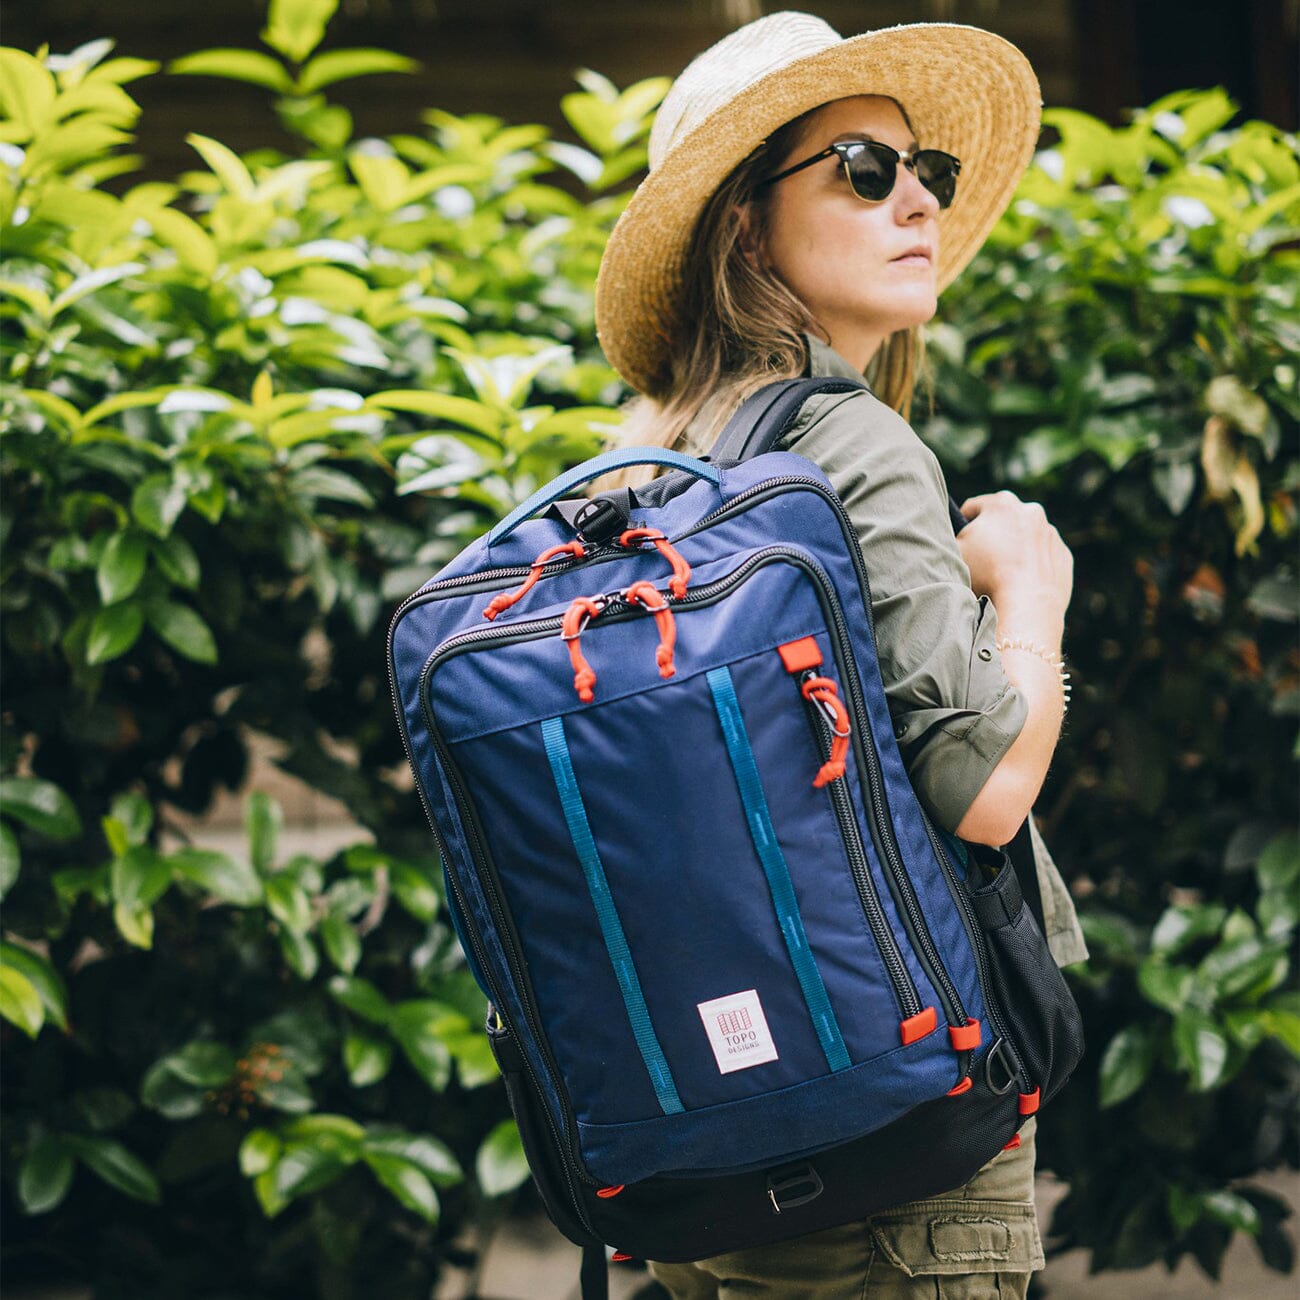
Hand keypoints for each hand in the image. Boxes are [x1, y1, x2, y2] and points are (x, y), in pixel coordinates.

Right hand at [956, 490, 1073, 628]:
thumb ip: (953, 535)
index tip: (961, 542)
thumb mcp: (955, 551)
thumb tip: (958, 535)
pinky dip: (1033, 566)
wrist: (1025, 605)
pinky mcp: (1063, 556)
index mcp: (1002, 503)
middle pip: (1004, 521)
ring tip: (1002, 575)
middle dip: (993, 536)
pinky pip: (1044, 557)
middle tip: (981, 561)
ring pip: (1026, 538)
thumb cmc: (985, 575)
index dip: (962, 525)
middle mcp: (1031, 511)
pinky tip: (1021, 583)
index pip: (973, 508)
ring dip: (1015, 550)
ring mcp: (1051, 534)